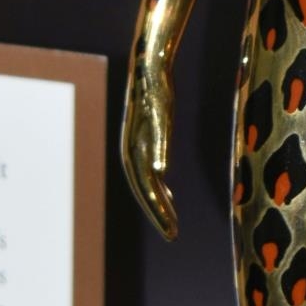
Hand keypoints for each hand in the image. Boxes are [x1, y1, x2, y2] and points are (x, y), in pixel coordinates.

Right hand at [121, 62, 177, 238]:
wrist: (148, 70)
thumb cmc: (157, 93)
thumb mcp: (162, 117)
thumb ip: (160, 145)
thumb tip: (160, 171)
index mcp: (134, 152)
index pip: (146, 191)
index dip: (158, 212)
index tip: (172, 231)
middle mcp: (131, 154)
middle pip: (144, 192)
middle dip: (158, 214)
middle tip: (173, 235)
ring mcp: (136, 149)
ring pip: (146, 185)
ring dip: (158, 204)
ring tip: (171, 223)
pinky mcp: (144, 143)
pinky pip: (150, 173)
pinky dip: (160, 189)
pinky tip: (170, 197)